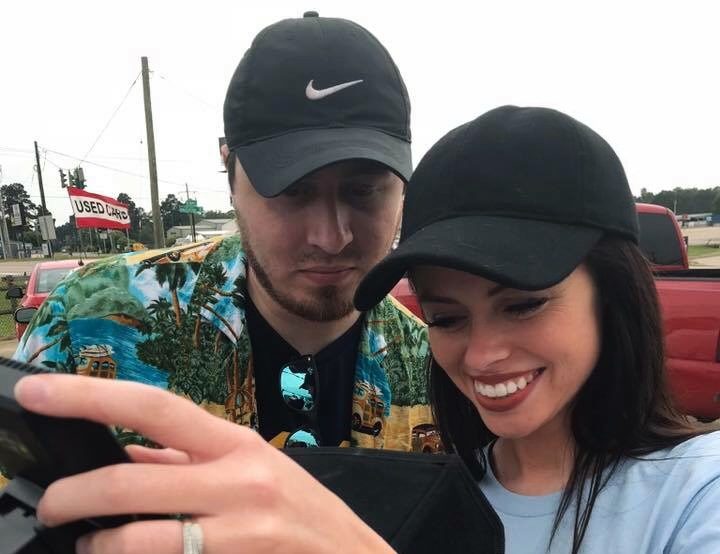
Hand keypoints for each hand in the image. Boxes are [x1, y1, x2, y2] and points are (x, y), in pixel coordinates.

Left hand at [14, 374, 392, 553]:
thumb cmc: (300, 509)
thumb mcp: (249, 469)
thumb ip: (186, 462)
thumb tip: (124, 458)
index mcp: (236, 443)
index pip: (155, 407)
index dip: (90, 396)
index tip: (40, 391)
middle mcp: (237, 480)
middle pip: (131, 481)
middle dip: (73, 494)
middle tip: (51, 504)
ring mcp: (236, 530)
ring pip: (136, 538)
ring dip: (98, 543)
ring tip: (90, 542)